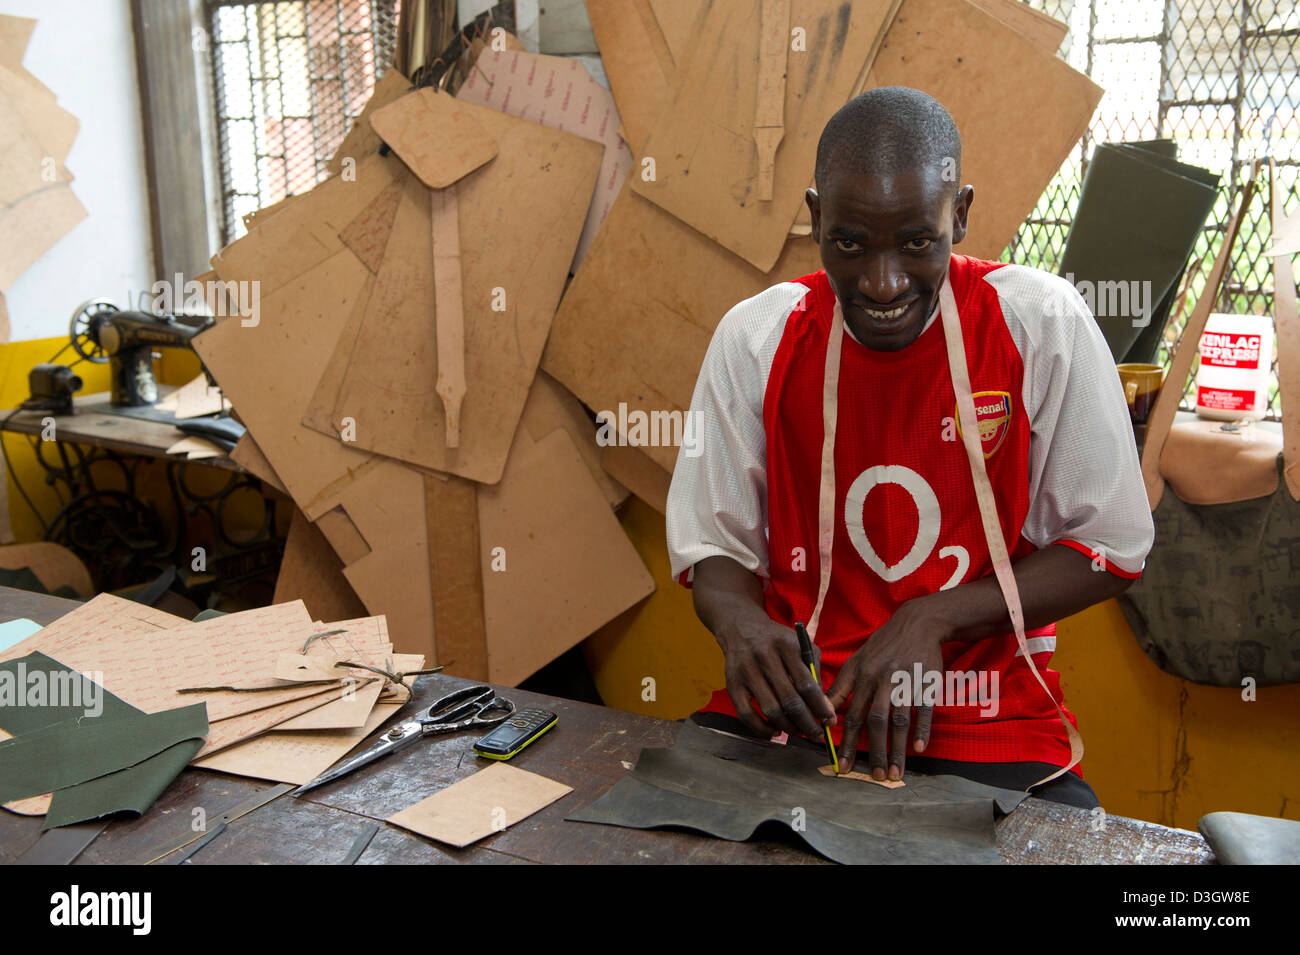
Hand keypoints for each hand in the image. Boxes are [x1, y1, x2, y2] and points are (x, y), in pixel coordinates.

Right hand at [715, 615, 837, 741]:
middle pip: (790, 701)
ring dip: (788, 728)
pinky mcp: (732, 683)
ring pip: (770, 710)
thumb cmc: (777, 640)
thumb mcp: (800, 644)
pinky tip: (774, 731)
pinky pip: (746, 714)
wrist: (741, 627)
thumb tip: (823, 706)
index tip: (830, 722)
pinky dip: (761, 729)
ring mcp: (747, 671)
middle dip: (807, 723)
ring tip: (799, 732)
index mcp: (786, 646)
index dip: (820, 707)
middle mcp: (765, 657)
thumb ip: (813, 670)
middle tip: (817, 734)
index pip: (807, 685)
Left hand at [827, 599, 949, 779]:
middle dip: (872, 752)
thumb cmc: (882, 646)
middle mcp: (879, 679)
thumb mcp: (856, 660)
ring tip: (895, 773)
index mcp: (860, 675)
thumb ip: (841, 687)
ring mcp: (903, 681)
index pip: (849, 713)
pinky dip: (921, 730)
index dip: (844, 741)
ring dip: (896, 749)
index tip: (841, 764)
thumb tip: (825, 714)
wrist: (916, 623)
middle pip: (873, 721)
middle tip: (873, 777)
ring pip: (897, 720)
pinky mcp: (926, 682)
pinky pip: (923, 709)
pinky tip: (919, 749)